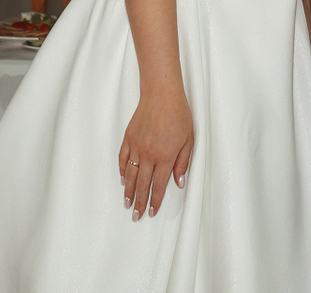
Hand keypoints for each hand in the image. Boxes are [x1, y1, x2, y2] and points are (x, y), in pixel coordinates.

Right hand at [118, 87, 192, 219]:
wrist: (162, 94)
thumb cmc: (178, 114)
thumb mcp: (189, 140)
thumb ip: (183, 163)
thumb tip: (178, 182)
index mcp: (165, 157)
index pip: (158, 186)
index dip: (155, 201)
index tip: (151, 212)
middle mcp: (149, 154)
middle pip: (142, 184)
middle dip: (139, 202)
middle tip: (136, 215)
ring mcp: (136, 146)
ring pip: (130, 174)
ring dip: (128, 191)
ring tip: (127, 203)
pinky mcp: (128, 138)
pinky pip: (123, 158)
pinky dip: (122, 171)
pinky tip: (123, 180)